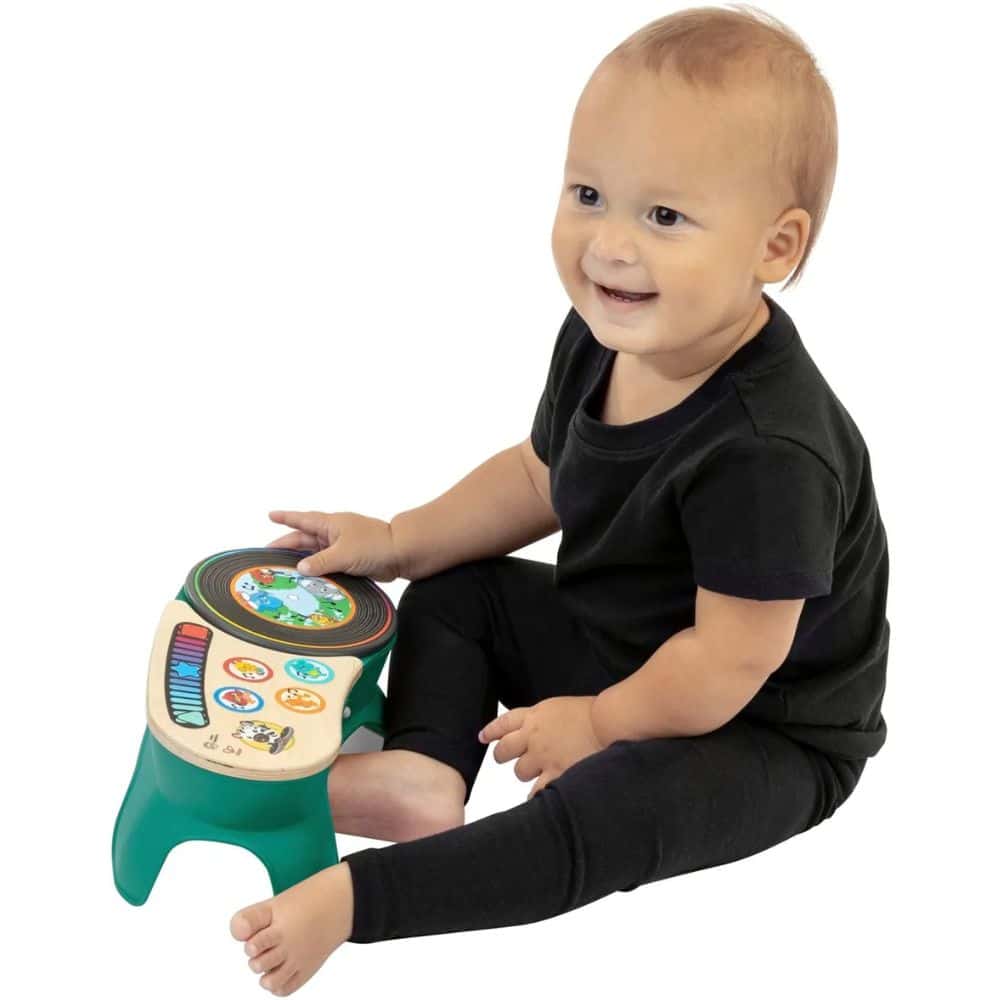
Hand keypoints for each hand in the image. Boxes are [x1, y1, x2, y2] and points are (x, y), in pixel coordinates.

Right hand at [265, 509, 402, 581]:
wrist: (402, 554)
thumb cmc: (375, 545)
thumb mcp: (343, 554)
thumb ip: (320, 563)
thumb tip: (300, 569)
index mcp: (331, 524)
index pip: (302, 519)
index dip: (286, 518)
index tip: (271, 515)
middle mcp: (334, 533)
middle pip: (305, 540)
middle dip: (287, 546)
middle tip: (268, 555)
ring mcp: (342, 546)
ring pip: (315, 554)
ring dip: (302, 562)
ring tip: (283, 570)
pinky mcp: (349, 560)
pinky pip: (327, 565)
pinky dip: (317, 571)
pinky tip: (308, 580)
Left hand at [479, 696, 603, 798]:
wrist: (607, 722)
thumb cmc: (592, 713)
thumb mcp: (560, 708)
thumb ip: (545, 721)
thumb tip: (538, 732)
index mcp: (535, 715)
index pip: (504, 722)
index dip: (491, 731)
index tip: (483, 737)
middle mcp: (533, 736)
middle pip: (504, 750)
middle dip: (502, 755)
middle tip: (505, 759)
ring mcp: (542, 756)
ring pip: (520, 771)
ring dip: (526, 773)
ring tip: (538, 773)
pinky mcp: (555, 773)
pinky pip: (536, 791)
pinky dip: (537, 794)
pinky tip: (540, 795)